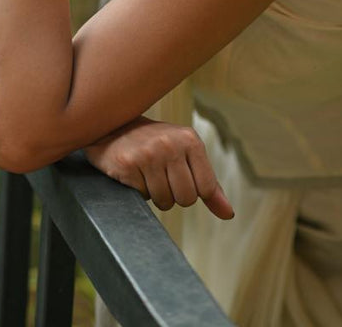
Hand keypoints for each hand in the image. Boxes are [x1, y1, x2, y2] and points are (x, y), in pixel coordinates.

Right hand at [84, 117, 233, 218]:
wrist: (113, 128)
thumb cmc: (154, 144)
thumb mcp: (186, 155)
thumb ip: (209, 185)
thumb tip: (228, 213)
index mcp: (190, 140)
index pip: (205, 188)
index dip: (192, 190)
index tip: (178, 175)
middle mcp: (171, 144)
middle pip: (186, 199)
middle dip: (173, 194)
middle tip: (160, 175)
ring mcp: (149, 154)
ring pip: (164, 201)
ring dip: (154, 194)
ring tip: (146, 173)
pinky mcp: (128, 164)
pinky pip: (143, 197)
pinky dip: (138, 190)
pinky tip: (133, 172)